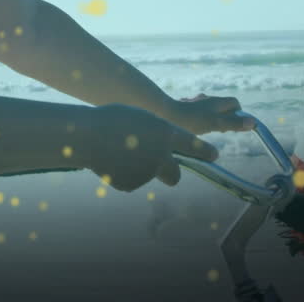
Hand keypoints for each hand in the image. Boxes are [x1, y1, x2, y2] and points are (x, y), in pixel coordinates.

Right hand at [86, 104, 217, 191]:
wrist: (88, 135)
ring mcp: (147, 172)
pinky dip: (123, 174)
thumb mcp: (140, 119)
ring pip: (147, 175)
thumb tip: (161, 151)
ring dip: (137, 167)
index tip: (214, 155)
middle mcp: (161, 155)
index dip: (205, 151)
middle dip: (171, 173)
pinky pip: (130, 181)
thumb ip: (155, 135)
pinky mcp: (131, 184)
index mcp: (165, 133)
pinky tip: (110, 161)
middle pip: (175, 174)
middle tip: (162, 167)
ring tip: (117, 152)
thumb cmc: (112, 120)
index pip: (193, 145)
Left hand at [167, 93, 256, 134]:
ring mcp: (194, 103)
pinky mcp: (183, 109)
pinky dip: (200, 120)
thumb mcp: (215, 123)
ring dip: (213, 118)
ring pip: (209, 109)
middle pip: (222, 106)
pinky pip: (196, 113)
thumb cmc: (191, 120)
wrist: (164, 115)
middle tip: (222, 130)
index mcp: (215, 101)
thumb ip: (233, 123)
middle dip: (226, 117)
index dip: (238, 113)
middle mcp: (205, 100)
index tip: (235, 126)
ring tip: (208, 130)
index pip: (233, 102)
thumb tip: (253, 122)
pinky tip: (193, 129)